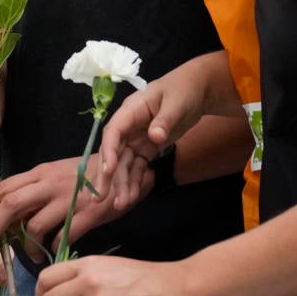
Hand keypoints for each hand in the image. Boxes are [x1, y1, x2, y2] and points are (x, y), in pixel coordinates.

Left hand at [0, 154, 146, 257]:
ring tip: (29, 256)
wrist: (127, 166)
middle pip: (10, 204)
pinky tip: (52, 254)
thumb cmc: (89, 175)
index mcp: (39, 172)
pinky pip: (62, 235)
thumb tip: (8, 215)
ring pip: (34, 224)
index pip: (2, 188)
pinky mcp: (87, 212)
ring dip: (26, 245)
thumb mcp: (56, 176)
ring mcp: (68, 197)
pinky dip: (53, 248)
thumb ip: (35, 192)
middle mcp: (49, 182)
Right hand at [93, 75, 205, 200]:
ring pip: (124, 164)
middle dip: (107, 175)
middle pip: (114, 152)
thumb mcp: (176, 103)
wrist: (197, 91)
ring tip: (119, 205)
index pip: (114, 131)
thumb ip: (165, 120)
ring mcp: (136, 138)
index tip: (108, 170)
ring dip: (121, 183)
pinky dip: (135, 181)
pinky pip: (137, 166)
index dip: (108, 151)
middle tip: (100, 197)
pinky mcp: (146, 147)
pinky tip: (132, 197)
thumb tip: (154, 136)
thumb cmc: (184, 90)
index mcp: (131, 111)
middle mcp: (129, 126)